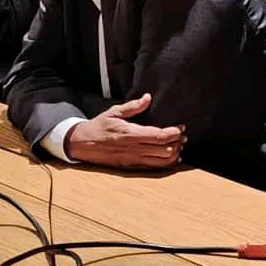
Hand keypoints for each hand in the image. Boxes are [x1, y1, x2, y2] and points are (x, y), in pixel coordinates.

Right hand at [65, 93, 185, 169]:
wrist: (82, 144)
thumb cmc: (99, 126)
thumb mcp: (114, 112)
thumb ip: (133, 106)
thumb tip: (147, 98)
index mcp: (130, 134)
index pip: (158, 136)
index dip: (174, 132)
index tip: (181, 127)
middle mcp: (133, 149)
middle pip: (164, 149)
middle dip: (177, 142)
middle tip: (183, 135)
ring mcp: (133, 160)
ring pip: (161, 161)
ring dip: (174, 154)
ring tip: (179, 145)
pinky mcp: (131, 167)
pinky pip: (153, 168)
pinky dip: (166, 163)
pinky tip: (171, 157)